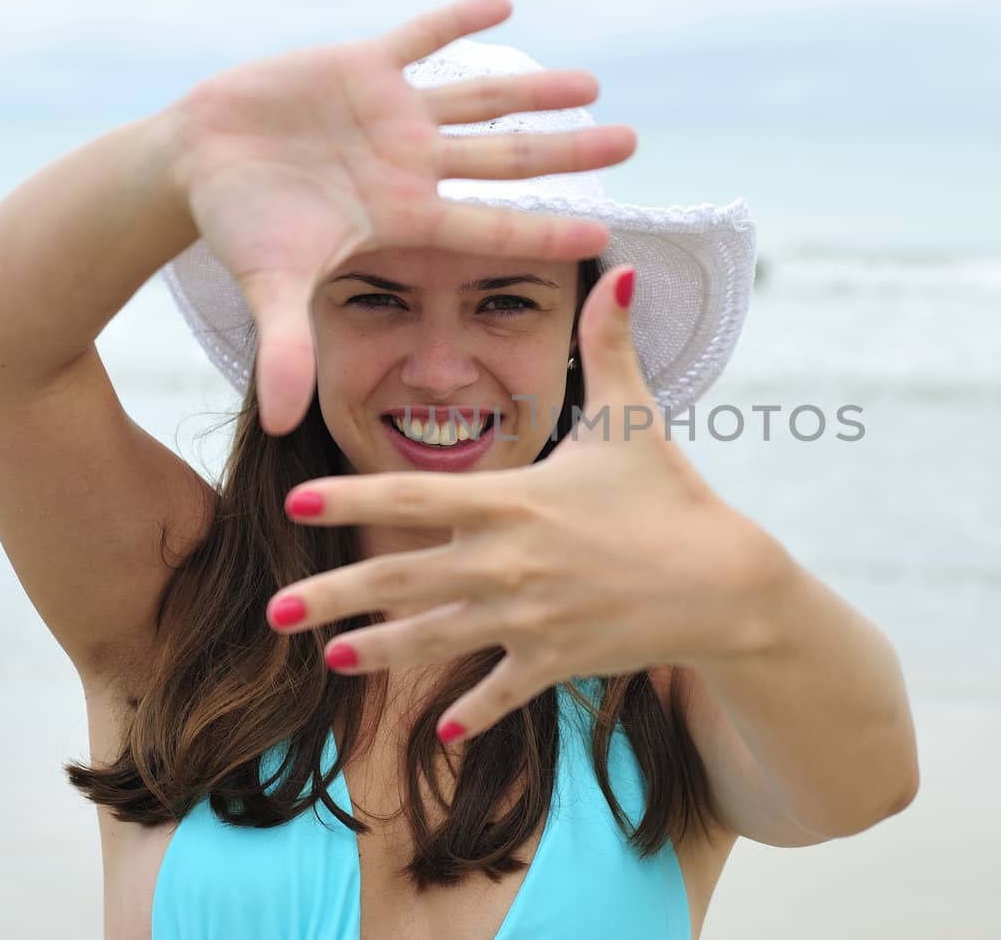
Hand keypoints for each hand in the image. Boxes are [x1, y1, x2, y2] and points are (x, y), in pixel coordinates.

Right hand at [163, 0, 636, 435]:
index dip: (544, 230)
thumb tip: (286, 424)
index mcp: (403, 216)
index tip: (603, 235)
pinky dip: (456, 18)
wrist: (196, 167)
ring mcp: (391, 115)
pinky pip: (419, 37)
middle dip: (568, 151)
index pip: (489, 228)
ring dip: (533, 90)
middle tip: (631, 144)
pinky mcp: (359, 67)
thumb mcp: (270, 288)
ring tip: (589, 84)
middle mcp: (411, 166)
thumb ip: (287, 350)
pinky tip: (503, 2)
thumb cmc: (240, 228)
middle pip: (508, 159)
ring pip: (479, 98)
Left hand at [262, 264, 787, 743]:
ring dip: (381, 651)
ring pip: (437, 638)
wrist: (725, 582)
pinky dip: (472, 711)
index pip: (414, 496)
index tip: (295, 504)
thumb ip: (612, 345)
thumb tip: (624, 269)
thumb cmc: (672, 494)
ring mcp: (529, 616)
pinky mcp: (556, 658)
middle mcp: (508, 561)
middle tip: (276, 611)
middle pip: (403, 577)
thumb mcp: (635, 417)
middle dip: (335, 595)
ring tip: (332, 659)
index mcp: (514, 500)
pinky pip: (502, 688)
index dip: (351, 498)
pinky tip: (440, 732)